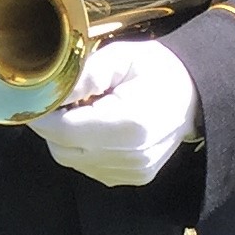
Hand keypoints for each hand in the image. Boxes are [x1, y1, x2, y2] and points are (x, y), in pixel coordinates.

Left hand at [29, 38, 202, 186]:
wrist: (195, 96)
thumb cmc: (158, 70)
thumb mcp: (123, 56)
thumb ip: (86, 74)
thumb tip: (50, 91)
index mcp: (129, 124)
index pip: (63, 130)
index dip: (43, 115)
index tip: (40, 97)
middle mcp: (132, 156)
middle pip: (62, 149)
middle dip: (53, 125)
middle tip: (64, 100)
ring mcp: (133, 171)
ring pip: (71, 160)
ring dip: (67, 138)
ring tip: (87, 111)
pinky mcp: (133, 178)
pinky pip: (88, 167)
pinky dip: (84, 149)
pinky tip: (99, 128)